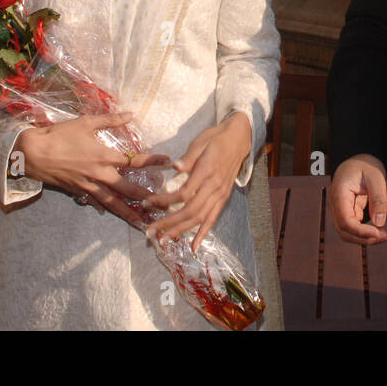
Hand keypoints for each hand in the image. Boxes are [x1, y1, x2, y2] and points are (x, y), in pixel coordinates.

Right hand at [14, 114, 169, 227]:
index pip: (134, 161)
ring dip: (129, 213)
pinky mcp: (77, 192)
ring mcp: (88, 186)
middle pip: (127, 189)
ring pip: (112, 203)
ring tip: (143, 223)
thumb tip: (131, 114)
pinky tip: (110, 214)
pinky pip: (94, 202)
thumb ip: (110, 120)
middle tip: (162, 207)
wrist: (32, 153)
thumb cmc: (59, 135)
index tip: (168, 162)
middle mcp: (99, 174)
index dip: (153, 161)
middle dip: (146, 198)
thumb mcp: (86, 123)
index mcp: (104, 156)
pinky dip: (103, 208)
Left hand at [142, 111, 251, 252]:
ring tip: (164, 239)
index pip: (183, 194)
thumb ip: (188, 157)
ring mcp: (220, 194)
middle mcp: (214, 186)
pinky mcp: (223, 198)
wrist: (239, 139)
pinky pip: (213, 218)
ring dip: (181, 231)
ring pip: (199, 218)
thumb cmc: (216, 138)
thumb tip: (174, 166)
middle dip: (168, 223)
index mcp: (206, 171)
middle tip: (150, 231)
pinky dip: (203, 233)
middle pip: (189, 211)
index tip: (147, 203)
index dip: (164, 201)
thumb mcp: (200, 142)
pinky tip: (194, 246)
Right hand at [329, 154, 386, 244]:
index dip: (360, 231)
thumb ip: (378, 199)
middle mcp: (335, 205)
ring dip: (365, 238)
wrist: (358, 160)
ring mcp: (340, 210)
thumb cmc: (365, 165)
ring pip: (348, 233)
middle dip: (364, 238)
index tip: (378, 232)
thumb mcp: (376, 177)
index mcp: (339, 193)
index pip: (345, 221)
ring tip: (385, 235)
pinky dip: (366, 233)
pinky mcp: (347, 213)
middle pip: (345, 231)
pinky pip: (354, 228)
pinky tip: (379, 231)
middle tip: (386, 236)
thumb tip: (379, 223)